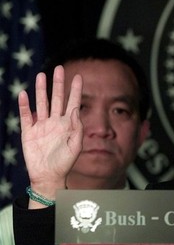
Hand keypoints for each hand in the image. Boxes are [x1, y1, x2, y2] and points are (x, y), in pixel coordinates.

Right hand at [18, 66, 82, 207]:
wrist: (48, 176)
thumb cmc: (65, 162)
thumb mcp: (76, 145)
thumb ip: (77, 128)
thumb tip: (74, 111)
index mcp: (68, 124)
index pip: (73, 102)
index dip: (75, 89)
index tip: (78, 76)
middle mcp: (55, 121)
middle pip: (56, 98)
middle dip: (57, 84)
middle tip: (58, 68)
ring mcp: (41, 125)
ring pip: (41, 103)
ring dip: (40, 90)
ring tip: (41, 75)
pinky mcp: (29, 132)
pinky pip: (26, 116)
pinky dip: (24, 105)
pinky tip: (24, 94)